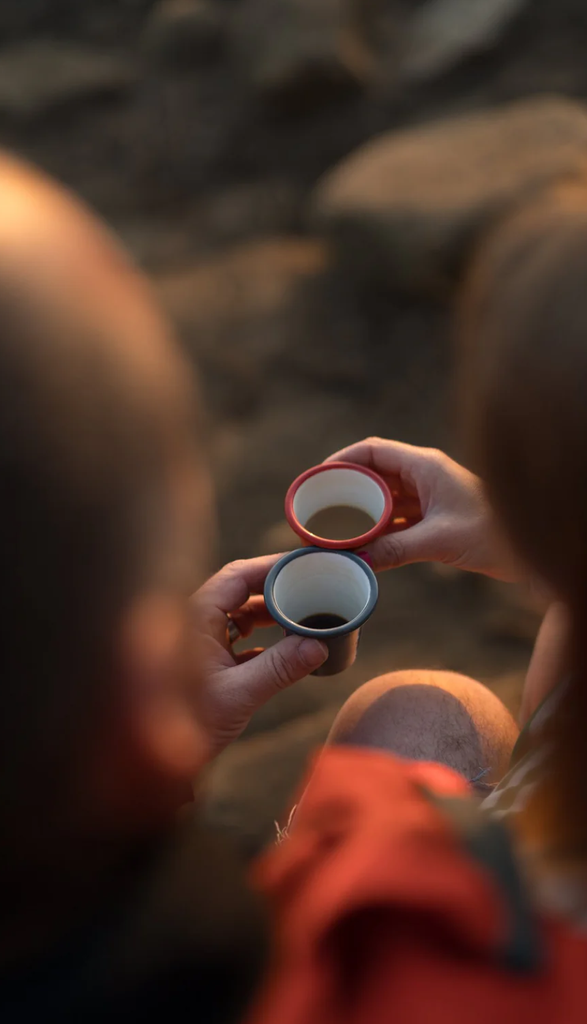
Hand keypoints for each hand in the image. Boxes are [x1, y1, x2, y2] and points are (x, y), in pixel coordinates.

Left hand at [191, 555, 326, 756]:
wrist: (154, 763)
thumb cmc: (185, 726)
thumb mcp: (239, 695)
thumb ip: (279, 668)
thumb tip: (318, 646)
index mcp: (194, 617)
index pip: (237, 576)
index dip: (272, 567)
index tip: (303, 565)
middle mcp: (194, 622)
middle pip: (240, 591)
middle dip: (277, 589)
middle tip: (312, 586)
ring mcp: (198, 641)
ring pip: (240, 614)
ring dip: (272, 614)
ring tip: (305, 615)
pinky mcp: (206, 661)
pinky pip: (239, 637)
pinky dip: (264, 636)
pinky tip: (288, 645)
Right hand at [325, 438, 521, 580]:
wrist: (529, 549)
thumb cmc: (491, 534)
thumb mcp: (437, 541)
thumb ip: (395, 550)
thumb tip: (356, 561)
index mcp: (424, 466)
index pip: (372, 450)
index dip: (342, 459)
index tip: (319, 478)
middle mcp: (424, 476)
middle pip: (373, 472)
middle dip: (346, 488)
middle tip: (318, 506)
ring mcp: (428, 496)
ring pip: (383, 497)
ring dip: (360, 511)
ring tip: (333, 526)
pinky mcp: (433, 517)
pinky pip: (395, 517)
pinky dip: (377, 528)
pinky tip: (362, 543)